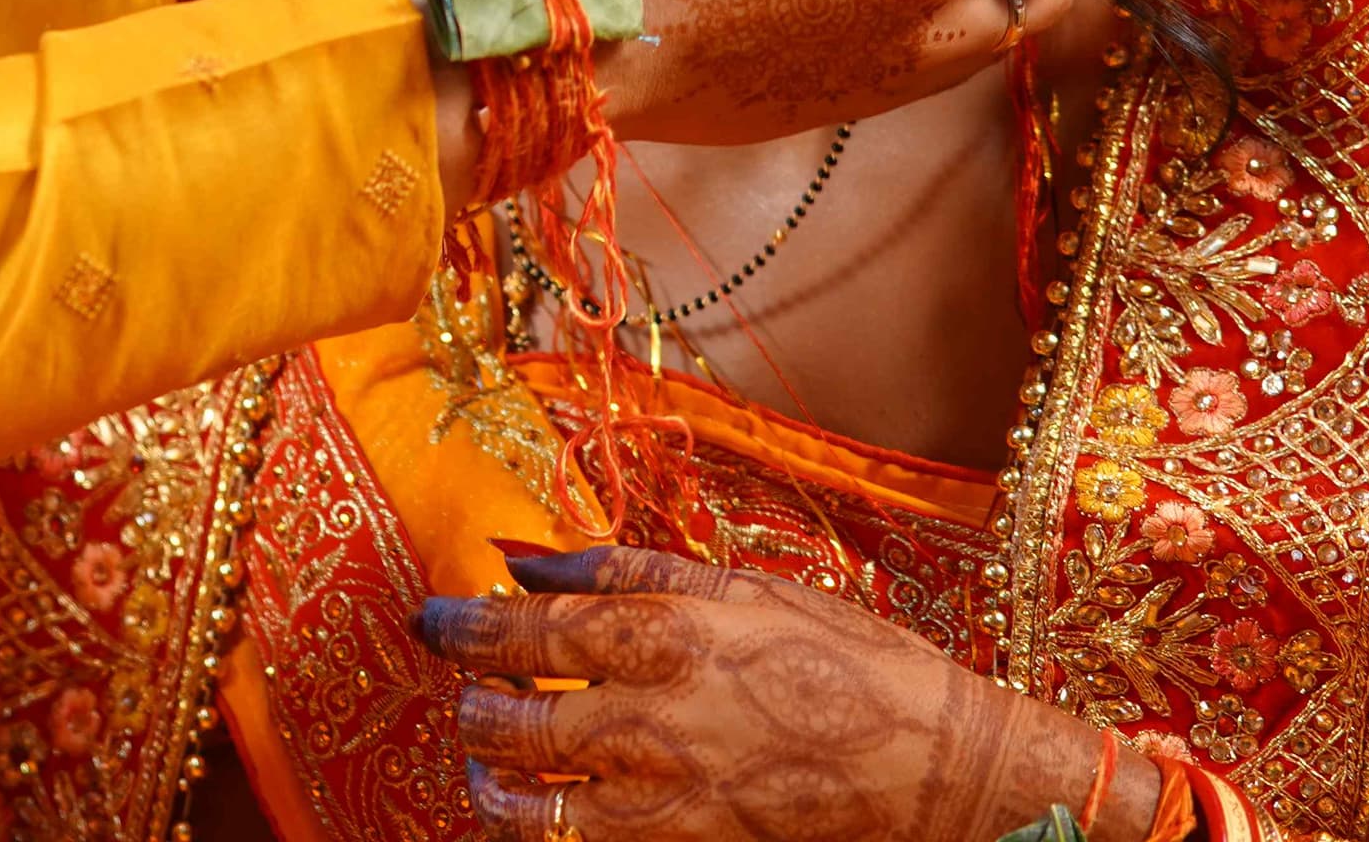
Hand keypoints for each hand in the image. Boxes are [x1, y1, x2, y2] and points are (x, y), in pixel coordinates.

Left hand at [419, 547, 1156, 841]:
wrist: (940, 768)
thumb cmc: (845, 659)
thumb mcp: (742, 587)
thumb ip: (625, 570)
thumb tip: (521, 555)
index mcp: (668, 636)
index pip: (530, 630)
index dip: (465, 626)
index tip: (428, 618)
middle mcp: (657, 720)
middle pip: (518, 722)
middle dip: (470, 710)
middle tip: (459, 695)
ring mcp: (671, 798)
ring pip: (538, 806)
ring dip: (493, 785)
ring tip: (481, 767)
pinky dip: (550, 832)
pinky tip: (539, 816)